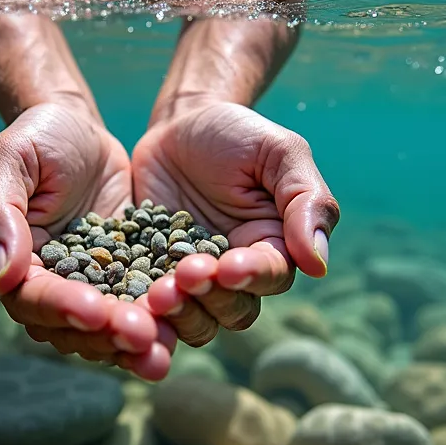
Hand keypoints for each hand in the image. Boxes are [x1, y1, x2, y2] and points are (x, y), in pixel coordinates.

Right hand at [0, 102, 175, 378]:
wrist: (83, 131)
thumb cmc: (38, 138)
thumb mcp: (10, 160)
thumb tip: (1, 279)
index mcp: (12, 263)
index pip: (31, 298)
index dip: (61, 308)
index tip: (94, 311)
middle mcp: (46, 287)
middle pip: (70, 329)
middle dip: (105, 336)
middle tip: (142, 336)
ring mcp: (88, 287)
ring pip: (105, 331)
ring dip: (132, 344)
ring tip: (162, 350)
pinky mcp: (124, 280)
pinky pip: (139, 308)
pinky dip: (159, 322)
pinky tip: (182, 326)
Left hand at [131, 101, 338, 346]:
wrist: (178, 124)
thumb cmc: (237, 133)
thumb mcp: (279, 151)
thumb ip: (305, 200)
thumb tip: (318, 263)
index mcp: (273, 246)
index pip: (271, 276)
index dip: (252, 277)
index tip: (228, 266)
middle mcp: (235, 272)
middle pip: (233, 311)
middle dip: (211, 298)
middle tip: (184, 275)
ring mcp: (191, 277)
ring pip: (194, 320)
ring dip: (179, 313)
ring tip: (157, 292)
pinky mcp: (150, 272)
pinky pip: (149, 304)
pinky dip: (141, 309)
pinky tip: (127, 299)